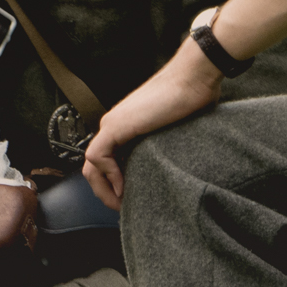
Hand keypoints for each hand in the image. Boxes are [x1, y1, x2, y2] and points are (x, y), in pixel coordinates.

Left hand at [82, 39, 222, 207]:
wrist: (194, 78)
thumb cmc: (192, 98)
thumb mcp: (175, 130)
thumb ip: (165, 144)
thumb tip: (173, 166)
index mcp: (127, 126)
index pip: (107, 161)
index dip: (113, 184)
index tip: (130, 200)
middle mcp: (115, 124)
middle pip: (94, 166)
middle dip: (105, 191)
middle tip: (122, 208)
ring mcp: (113, 124)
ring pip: (92, 163)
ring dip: (103, 188)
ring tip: (120, 203)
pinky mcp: (117, 125)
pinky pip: (98, 156)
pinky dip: (107, 175)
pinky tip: (124, 186)